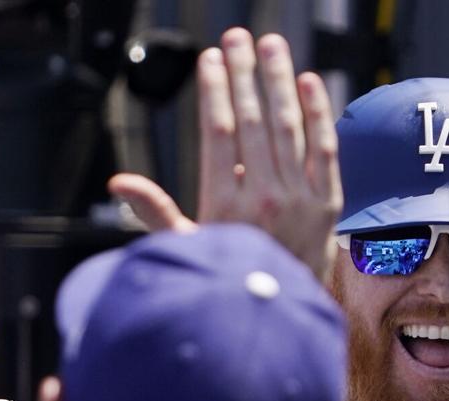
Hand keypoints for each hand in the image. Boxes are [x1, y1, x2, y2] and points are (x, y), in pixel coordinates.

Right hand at [109, 29, 342, 278]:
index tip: (212, 59)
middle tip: (237, 38)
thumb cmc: (230, 276)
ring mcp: (301, 199)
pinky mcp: (328, 203)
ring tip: (271, 46)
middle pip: (254, 121)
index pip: (219, 132)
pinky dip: (319, 113)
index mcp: (226, 204)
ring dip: (280, 82)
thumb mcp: (187, 249)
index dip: (216, 91)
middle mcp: (266, 197)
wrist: (283, 315)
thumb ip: (156, 212)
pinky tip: (309, 81)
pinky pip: (326, 149)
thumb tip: (120, 182)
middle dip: (245, 75)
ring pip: (290, 127)